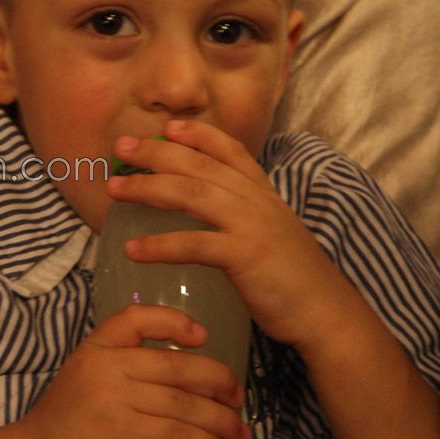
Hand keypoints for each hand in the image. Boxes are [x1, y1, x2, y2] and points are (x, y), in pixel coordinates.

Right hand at [13, 305, 248, 438]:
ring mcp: (112, 399)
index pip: (136, 319)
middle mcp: (105, 366)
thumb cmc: (69, 413)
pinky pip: (175, 433)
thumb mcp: (88, 370)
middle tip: (238, 397)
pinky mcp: (119, 431)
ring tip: (238, 432)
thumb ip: (125, 359)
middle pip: (175, 367)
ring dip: (219, 421)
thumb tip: (192, 358)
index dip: (174, 321)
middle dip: (217, 381)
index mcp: (97, 346)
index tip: (204, 336)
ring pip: (182, 404)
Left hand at [109, 120, 360, 352]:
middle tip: (120, 148)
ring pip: (190, 194)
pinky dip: (160, 245)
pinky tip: (133, 249)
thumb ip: (244, 212)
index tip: (166, 126)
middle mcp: (255, 200)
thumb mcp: (271, 230)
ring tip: (113, 189)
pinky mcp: (245, 255)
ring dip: (147, 188)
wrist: (326, 312)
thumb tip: (208, 204)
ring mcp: (251, 225)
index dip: (197, 134)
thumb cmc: (293, 276)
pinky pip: (193, 244)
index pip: (229, 150)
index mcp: (262, 192)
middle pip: (198, 166)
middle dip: (156, 153)